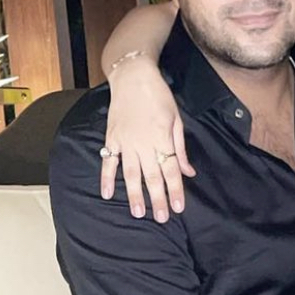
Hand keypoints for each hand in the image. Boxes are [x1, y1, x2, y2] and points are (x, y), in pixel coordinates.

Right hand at [100, 56, 193, 221]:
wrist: (133, 77)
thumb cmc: (159, 96)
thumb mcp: (176, 119)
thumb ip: (180, 148)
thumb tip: (188, 172)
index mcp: (162, 138)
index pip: (171, 170)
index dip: (176, 190)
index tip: (179, 208)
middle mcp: (143, 143)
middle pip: (152, 176)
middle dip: (158, 199)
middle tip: (162, 218)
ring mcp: (125, 142)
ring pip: (131, 174)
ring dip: (135, 195)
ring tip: (139, 213)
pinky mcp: (111, 138)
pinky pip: (108, 162)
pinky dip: (106, 178)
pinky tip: (107, 194)